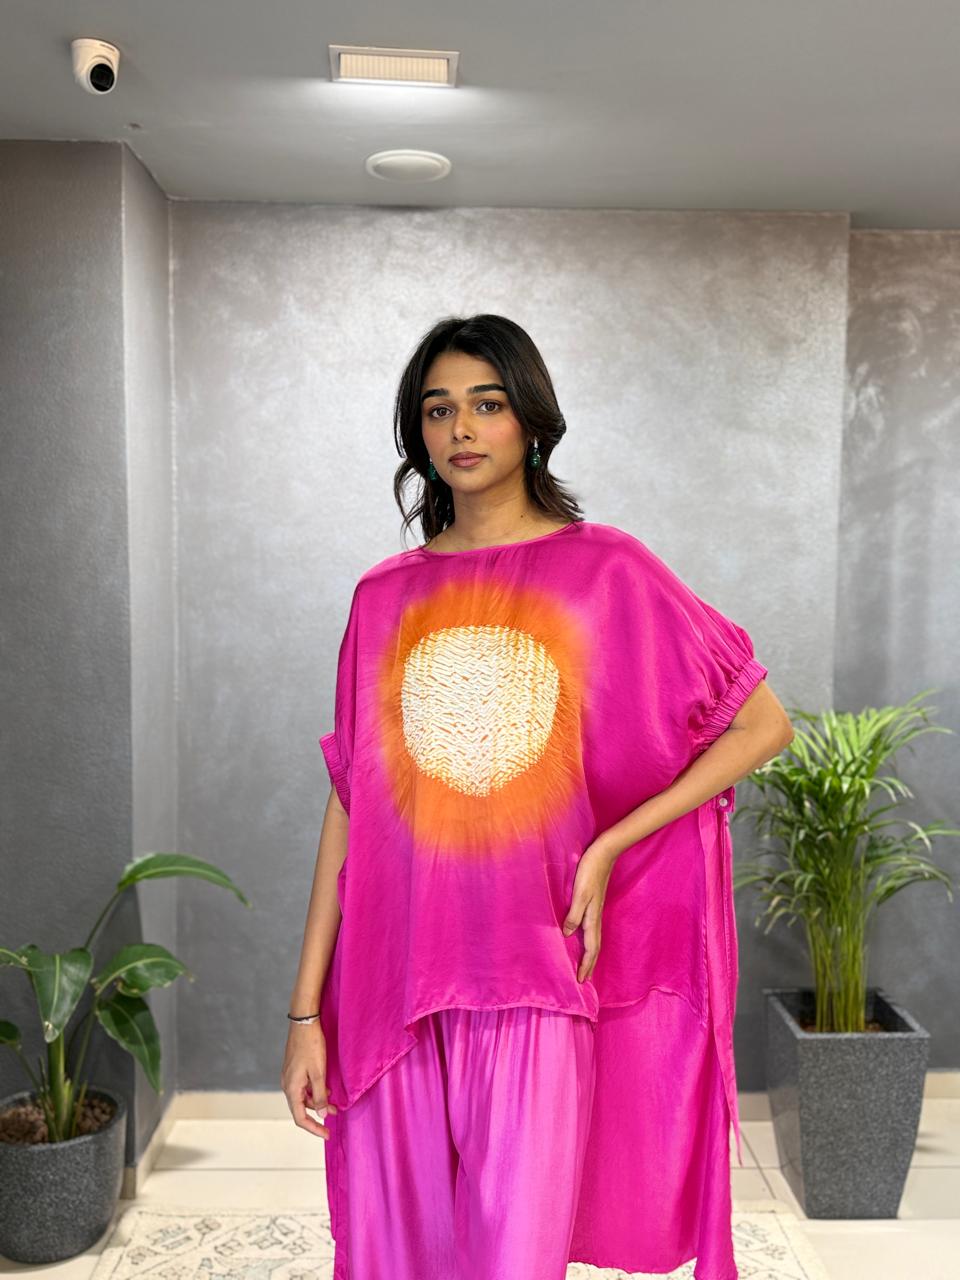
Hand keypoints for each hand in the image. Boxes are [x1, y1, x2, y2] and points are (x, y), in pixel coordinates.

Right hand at [280, 1021, 338, 1138]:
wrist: (304, 1022)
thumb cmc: (311, 1045)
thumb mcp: (318, 1072)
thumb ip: (319, 1096)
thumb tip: (321, 1114)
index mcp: (291, 1088)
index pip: (300, 1117)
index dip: (313, 1128)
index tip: (326, 1134)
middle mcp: (287, 1084)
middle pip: (300, 1108)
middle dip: (318, 1114)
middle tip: (335, 1116)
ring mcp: (290, 1076)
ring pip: (303, 1097)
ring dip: (317, 1102)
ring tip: (334, 1102)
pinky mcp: (294, 1069)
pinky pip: (303, 1087)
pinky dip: (314, 1091)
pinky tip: (326, 1088)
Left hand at [561, 841, 616, 983]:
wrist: (603, 853)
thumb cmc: (590, 871)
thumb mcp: (580, 893)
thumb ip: (574, 914)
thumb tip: (568, 934)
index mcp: (592, 917)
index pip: (591, 948)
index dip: (586, 964)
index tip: (581, 981)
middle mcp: (595, 916)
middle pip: (594, 947)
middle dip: (589, 964)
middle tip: (584, 980)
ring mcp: (595, 910)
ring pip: (594, 938)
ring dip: (590, 954)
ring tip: (585, 965)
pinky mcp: (593, 903)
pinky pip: (591, 928)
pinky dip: (588, 940)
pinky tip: (582, 936)